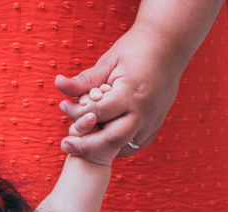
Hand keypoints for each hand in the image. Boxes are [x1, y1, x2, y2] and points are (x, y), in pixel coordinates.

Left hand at [53, 25, 189, 161]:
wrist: (169, 45)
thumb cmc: (135, 49)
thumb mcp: (108, 61)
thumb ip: (85, 79)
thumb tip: (58, 84)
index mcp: (131, 93)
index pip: (98, 112)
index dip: (76, 112)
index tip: (63, 106)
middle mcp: (144, 111)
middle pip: (112, 139)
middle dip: (86, 146)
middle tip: (65, 145)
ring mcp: (153, 120)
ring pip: (125, 147)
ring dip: (102, 149)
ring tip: (82, 144)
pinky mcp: (157, 124)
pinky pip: (136, 145)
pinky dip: (119, 147)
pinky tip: (103, 141)